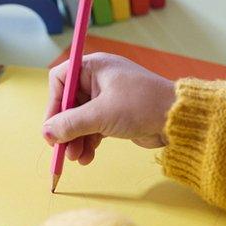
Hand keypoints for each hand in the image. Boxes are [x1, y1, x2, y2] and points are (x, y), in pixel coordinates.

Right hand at [43, 53, 175, 164]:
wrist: (178, 119)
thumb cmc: (142, 105)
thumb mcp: (101, 115)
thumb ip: (71, 123)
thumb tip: (47, 132)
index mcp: (94, 67)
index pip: (60, 80)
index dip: (53, 103)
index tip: (51, 127)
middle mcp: (99, 79)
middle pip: (69, 103)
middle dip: (65, 128)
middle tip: (62, 150)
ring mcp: (108, 98)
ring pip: (81, 119)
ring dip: (76, 139)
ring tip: (77, 158)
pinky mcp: (116, 115)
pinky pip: (93, 128)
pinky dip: (89, 142)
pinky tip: (88, 157)